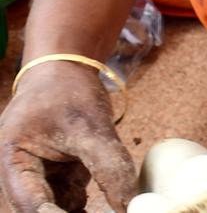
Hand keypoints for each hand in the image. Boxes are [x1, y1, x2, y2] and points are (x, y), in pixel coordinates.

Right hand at [0, 62, 136, 211]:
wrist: (65, 72)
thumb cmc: (67, 91)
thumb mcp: (90, 125)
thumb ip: (109, 165)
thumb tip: (128, 204)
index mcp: (13, 160)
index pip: (30, 203)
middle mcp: (20, 174)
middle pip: (40, 210)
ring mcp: (39, 177)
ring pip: (57, 209)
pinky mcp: (57, 177)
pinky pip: (70, 201)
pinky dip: (86, 207)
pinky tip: (111, 207)